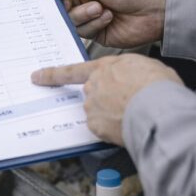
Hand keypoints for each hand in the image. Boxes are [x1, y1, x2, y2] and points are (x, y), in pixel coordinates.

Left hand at [31, 54, 181, 144]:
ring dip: (112, 116)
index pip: (71, 71)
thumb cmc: (157, 86)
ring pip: (99, 113)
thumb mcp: (145, 65)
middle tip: (130, 104)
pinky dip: (113, 130)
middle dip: (107, 101)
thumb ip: (129, 71)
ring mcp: (92, 107)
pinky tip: (128, 126)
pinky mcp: (96, 126)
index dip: (52, 75)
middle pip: (93, 95)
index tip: (37, 77)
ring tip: (135, 115)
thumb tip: (131, 77)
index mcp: (104, 68)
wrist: (158, 107)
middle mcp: (93, 87)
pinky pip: (102, 130)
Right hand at [47, 0, 165, 48]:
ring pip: (69, 18)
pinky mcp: (94, 31)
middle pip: (58, 2)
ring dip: (83, 14)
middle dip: (63, 4)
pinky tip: (108, 17)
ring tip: (100, 9)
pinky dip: (94, 24)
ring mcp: (87, 14)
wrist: (156, 13)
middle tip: (67, 4)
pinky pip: (82, 31)